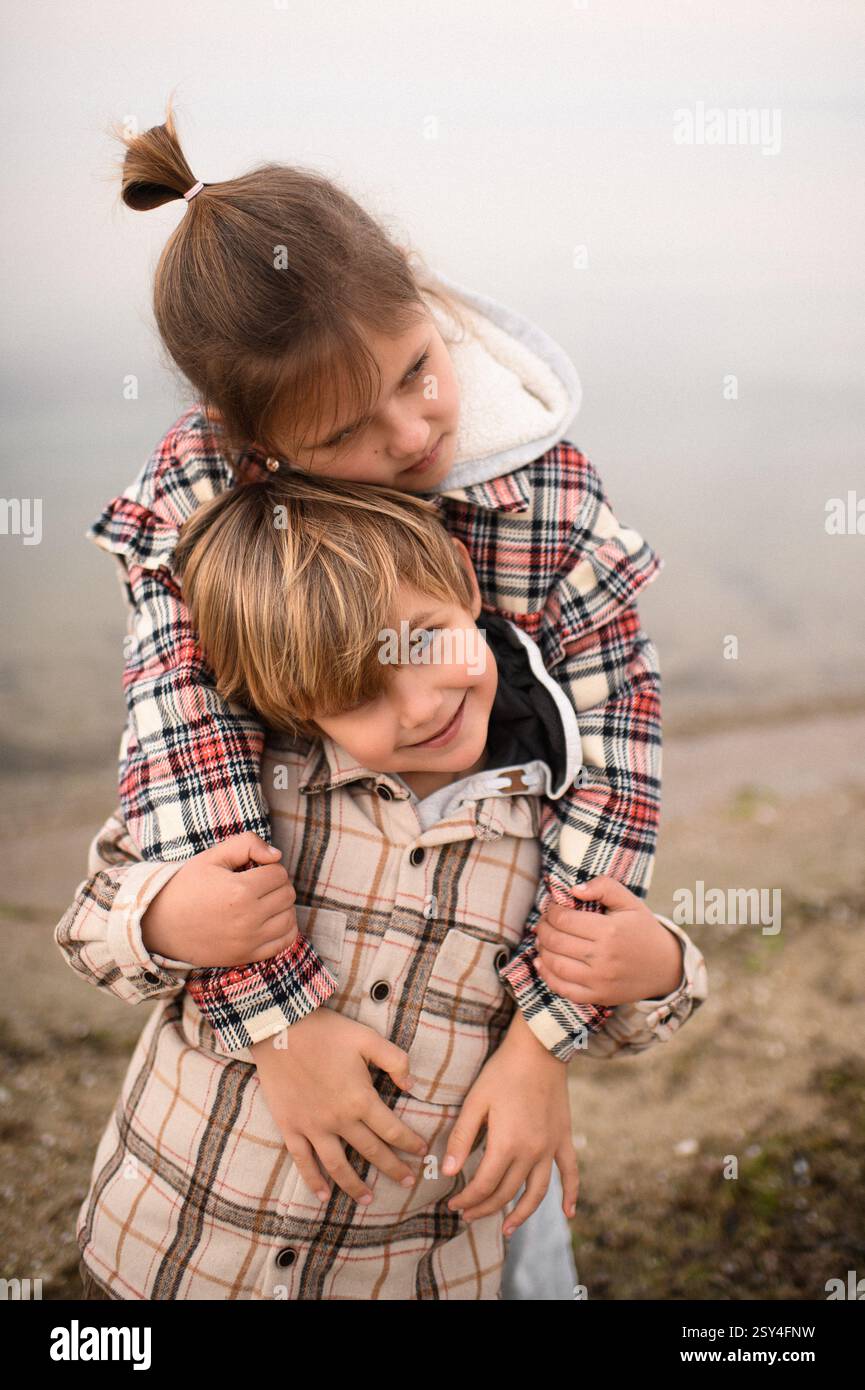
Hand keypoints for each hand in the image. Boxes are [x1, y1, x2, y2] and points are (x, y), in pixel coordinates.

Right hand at [141, 832, 297, 965]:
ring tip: (262, 901)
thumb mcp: (212, 857)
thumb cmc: (187, 886)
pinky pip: (285, 941)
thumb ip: (247, 844)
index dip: (268, 867)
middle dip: (276, 884)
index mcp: (240, 890)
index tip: (252, 870)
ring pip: (289, 917)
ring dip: (282, 906)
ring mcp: (249, 940)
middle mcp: (248, 917)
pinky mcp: (247, 955)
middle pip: (287, 894)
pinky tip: (269, 920)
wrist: (161, 924)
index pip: (279, 873)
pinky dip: (285, 928)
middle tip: (257, 884)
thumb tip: (277, 855)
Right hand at [250, 1010, 427, 1204]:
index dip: (410, 1143)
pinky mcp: (290, 1127)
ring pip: (338, 1166)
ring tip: (369, 1199)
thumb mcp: (368, 1038)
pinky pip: (303, 1161)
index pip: (392, 1130)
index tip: (421, 1153)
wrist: (280, 1029)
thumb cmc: (326, 1031)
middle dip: (393, 1169)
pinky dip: (313, 1181)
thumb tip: (412, 1086)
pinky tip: (323, 1195)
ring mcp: (313, 1127)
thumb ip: (396, 1061)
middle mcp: (339, 1120)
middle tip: (407, 1182)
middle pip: (371, 1152)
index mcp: (361, 1099)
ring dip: (355, 1186)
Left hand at [443, 1010, 578, 1233]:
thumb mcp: (475, 1101)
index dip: (467, 1199)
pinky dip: (571, 1195)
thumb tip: (447, 1173)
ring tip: (507, 1230)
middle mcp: (532, 1152)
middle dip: (485, 1208)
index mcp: (507, 1143)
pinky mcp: (564, 1139)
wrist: (539, 1048)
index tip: (452, 1203)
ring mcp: (551, 1147)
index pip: (484, 1185)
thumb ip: (461, 1138)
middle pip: (507, 1192)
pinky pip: (570, 1173)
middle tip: (467, 1215)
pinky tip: (568, 1214)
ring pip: (537, 1192)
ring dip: (522, 1214)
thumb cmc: (502, 1071)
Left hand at [535, 876, 683, 1004]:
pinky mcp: (598, 997)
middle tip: (544, 922)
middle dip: (543, 929)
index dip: (551, 911)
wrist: (666, 967)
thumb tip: (574, 889)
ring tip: (543, 940)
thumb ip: (604, 887)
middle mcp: (603, 958)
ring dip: (542, 950)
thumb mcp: (630, 902)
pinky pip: (563, 989)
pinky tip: (543, 963)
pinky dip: (547, 976)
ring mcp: (599, 981)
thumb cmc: (643, 930)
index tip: (552, 908)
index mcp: (609, 931)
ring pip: (555, 965)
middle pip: (556, 941)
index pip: (564, 919)